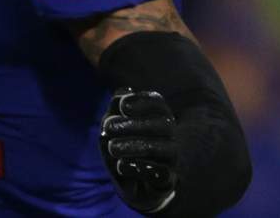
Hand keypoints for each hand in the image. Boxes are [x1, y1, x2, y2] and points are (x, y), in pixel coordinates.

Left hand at [101, 88, 178, 213]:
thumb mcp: (112, 127)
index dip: (142, 102)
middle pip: (165, 124)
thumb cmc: (122, 147)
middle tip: (108, 126)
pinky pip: (162, 174)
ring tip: (112, 147)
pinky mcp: (167, 181)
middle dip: (135, 124)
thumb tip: (122, 95)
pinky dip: (140, 168)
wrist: (132, 185)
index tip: (122, 106)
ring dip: (136, 145)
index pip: (158, 103)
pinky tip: (121, 165)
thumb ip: (114, 109)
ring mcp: (171, 159)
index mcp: (157, 116)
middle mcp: (169, 135)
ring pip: (166, 148)